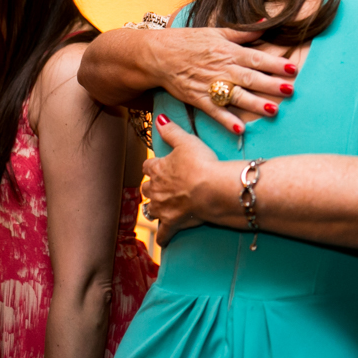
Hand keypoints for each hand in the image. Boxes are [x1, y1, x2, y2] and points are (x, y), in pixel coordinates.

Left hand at [142, 116, 228, 245]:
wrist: (211, 188)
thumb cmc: (200, 162)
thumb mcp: (186, 141)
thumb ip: (171, 130)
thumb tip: (159, 118)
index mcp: (157, 169)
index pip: (148, 166)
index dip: (153, 165)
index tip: (157, 165)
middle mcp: (156, 189)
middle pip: (147, 188)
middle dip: (151, 187)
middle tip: (159, 186)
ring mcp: (163, 208)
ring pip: (152, 209)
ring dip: (155, 208)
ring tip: (160, 207)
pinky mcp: (173, 223)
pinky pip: (165, 233)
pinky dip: (164, 236)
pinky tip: (164, 239)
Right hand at [152, 27, 296, 133]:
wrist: (159, 54)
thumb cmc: (189, 41)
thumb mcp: (217, 31)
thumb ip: (243, 31)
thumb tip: (266, 21)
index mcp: (229, 51)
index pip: (257, 57)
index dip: (275, 63)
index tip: (293, 68)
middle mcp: (222, 68)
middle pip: (251, 77)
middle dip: (271, 84)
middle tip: (291, 90)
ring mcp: (210, 84)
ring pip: (236, 95)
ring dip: (255, 104)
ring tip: (273, 110)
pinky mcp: (198, 98)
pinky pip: (215, 111)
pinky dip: (226, 120)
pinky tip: (240, 129)